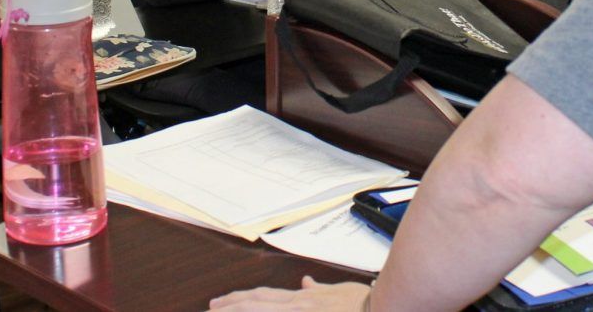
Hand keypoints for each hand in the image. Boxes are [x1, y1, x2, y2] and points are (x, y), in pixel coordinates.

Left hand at [211, 277, 370, 309]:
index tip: (221, 303)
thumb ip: (320, 290)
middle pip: (255, 304)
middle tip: (210, 309)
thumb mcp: (340, 291)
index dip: (239, 299)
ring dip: (240, 311)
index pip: (262, 297)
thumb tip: (306, 283)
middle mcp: (297, 307)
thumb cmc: (365, 303)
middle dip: (229, 307)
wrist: (382, 307)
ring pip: (262, 311)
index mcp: (302, 300)